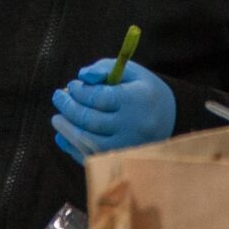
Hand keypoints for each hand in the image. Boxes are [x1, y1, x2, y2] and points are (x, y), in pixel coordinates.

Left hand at [50, 61, 176, 161]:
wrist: (171, 119)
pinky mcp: (120, 160)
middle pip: (91, 120)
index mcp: (137, 100)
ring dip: (66, 130)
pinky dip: (73, 147)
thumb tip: (82, 76)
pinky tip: (64, 136)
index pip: (100, 97)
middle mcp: (133, 126)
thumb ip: (104, 68)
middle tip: (58, 97)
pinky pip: (90, 157)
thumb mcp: (130, 72)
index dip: (80, 91)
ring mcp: (126, 146)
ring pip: (87, 141)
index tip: (72, 85)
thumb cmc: (144, 91)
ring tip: (57, 118)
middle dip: (68, 108)